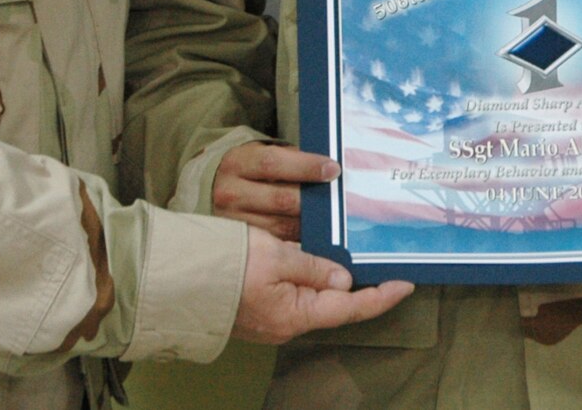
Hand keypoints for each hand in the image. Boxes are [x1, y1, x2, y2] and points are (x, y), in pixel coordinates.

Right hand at [212, 141, 337, 240]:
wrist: (211, 190)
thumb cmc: (248, 169)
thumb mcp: (261, 154)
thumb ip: (291, 160)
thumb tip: (330, 169)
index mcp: (239, 163)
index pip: (273, 163)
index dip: (306, 166)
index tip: (333, 170)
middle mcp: (231, 193)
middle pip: (280, 199)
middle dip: (314, 201)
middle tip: (341, 202)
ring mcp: (233, 222)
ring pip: (281, 227)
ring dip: (311, 225)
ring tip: (335, 222)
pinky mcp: (241, 242)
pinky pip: (276, 243)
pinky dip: (299, 242)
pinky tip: (318, 238)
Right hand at [229, 227, 411, 344]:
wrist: (175, 279)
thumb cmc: (226, 266)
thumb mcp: (277, 257)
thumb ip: (314, 267)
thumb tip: (344, 279)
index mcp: (295, 315)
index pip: (351, 308)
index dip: (381, 296)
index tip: (406, 283)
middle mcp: (287, 324)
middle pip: (335, 306)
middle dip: (360, 286)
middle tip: (384, 263)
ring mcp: (272, 319)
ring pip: (314, 298)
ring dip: (334, 279)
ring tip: (356, 257)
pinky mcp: (260, 309)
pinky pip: (295, 294)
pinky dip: (311, 278)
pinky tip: (319, 259)